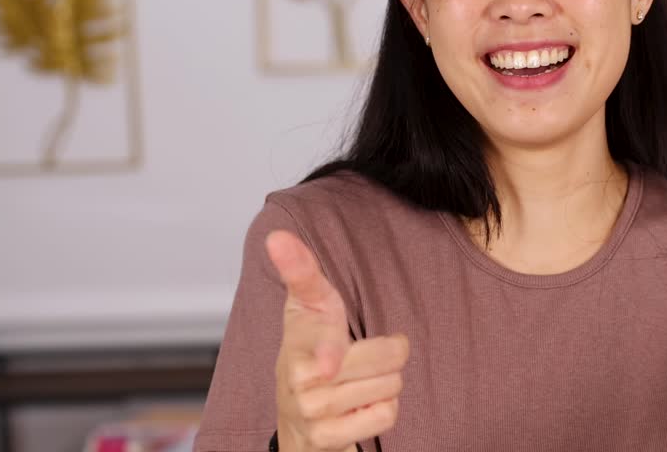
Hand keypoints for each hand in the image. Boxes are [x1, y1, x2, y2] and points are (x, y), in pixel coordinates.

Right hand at [266, 230, 409, 450]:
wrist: (292, 410)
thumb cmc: (310, 346)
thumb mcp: (310, 305)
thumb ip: (301, 270)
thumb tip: (276, 235)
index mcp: (301, 341)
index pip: (322, 343)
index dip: (328, 354)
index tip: (329, 364)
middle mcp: (302, 379)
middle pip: (388, 361)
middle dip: (389, 355)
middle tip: (366, 355)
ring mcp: (312, 412)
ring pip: (390, 388)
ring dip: (385, 384)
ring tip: (358, 381)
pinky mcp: (326, 440)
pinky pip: (385, 416)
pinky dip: (380, 410)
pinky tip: (358, 406)